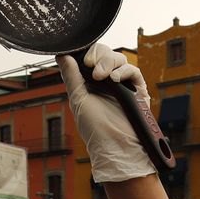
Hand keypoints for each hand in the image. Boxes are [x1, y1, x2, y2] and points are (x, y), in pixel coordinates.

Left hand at [57, 45, 154, 182]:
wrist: (114, 145)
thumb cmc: (95, 128)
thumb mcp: (78, 99)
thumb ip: (71, 76)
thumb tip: (62, 55)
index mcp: (91, 82)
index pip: (92, 56)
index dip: (88, 52)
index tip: (83, 59)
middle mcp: (107, 81)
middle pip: (105, 53)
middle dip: (98, 55)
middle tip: (91, 66)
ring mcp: (123, 85)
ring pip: (119, 58)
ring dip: (108, 62)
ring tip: (101, 76)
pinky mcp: (137, 90)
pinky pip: (133, 71)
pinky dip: (124, 71)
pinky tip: (115, 80)